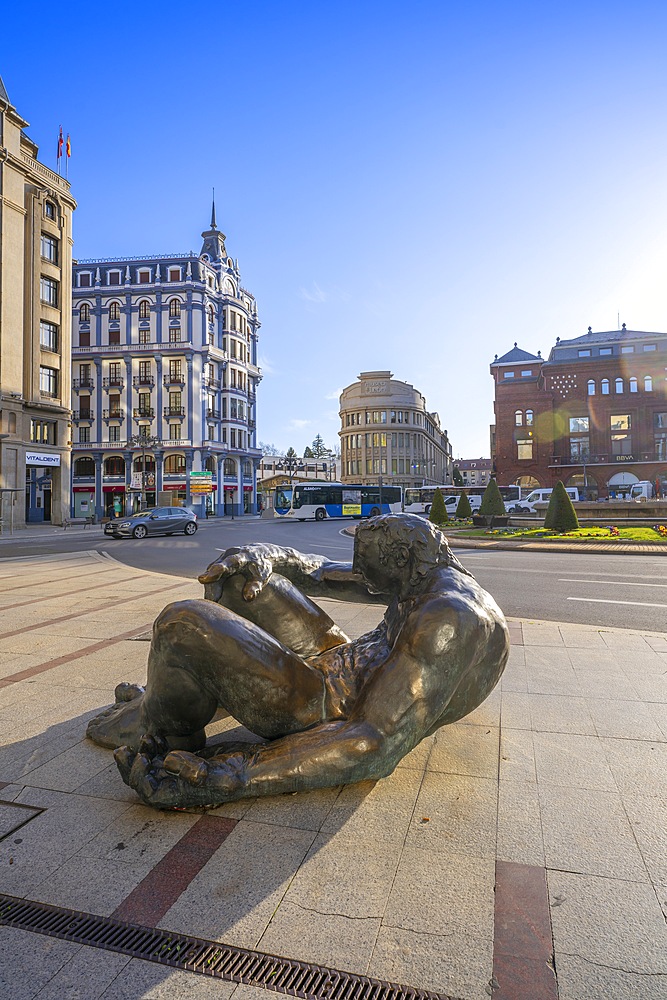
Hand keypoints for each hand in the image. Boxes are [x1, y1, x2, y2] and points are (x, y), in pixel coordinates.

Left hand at [114, 735, 243, 809]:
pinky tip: (155, 735)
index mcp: (182, 796)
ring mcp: (183, 773)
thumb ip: (192, 771)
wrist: (259, 764)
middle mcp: (179, 787)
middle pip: (144, 782)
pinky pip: (164, 756)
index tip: (141, 756)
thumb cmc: (242, 773)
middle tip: (122, 750)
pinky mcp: (189, 760)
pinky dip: (156, 747)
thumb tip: (166, 761)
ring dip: (142, 755)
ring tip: (144, 738)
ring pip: (152, 768)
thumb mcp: (220, 775)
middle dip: (130, 767)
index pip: (149, 792)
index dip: (138, 777)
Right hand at [198, 545, 271, 601]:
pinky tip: (211, 597)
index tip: (204, 579)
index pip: (228, 563)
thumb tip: (247, 598)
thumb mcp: (261, 577)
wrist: (260, 554)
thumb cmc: (261, 567)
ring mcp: (222, 558)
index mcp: (241, 556)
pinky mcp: (218, 562)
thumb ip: (255, 586)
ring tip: (211, 602)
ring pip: (210, 571)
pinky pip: (211, 573)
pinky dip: (211, 585)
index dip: (216, 571)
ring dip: (209, 587)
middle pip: (214, 569)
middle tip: (211, 601)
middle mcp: (229, 555)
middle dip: (210, 584)